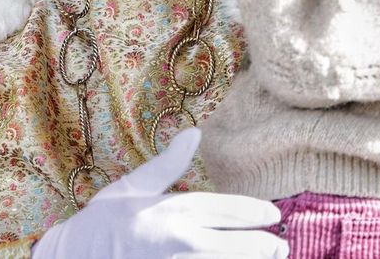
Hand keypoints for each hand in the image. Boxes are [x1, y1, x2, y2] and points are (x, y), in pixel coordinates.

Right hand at [33, 128, 287, 258]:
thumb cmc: (101, 225)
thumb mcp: (131, 188)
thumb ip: (168, 164)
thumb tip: (194, 133)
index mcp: (174, 210)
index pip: (231, 211)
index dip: (257, 214)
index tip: (273, 216)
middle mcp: (183, 242)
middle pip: (243, 246)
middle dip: (265, 247)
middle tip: (278, 247)